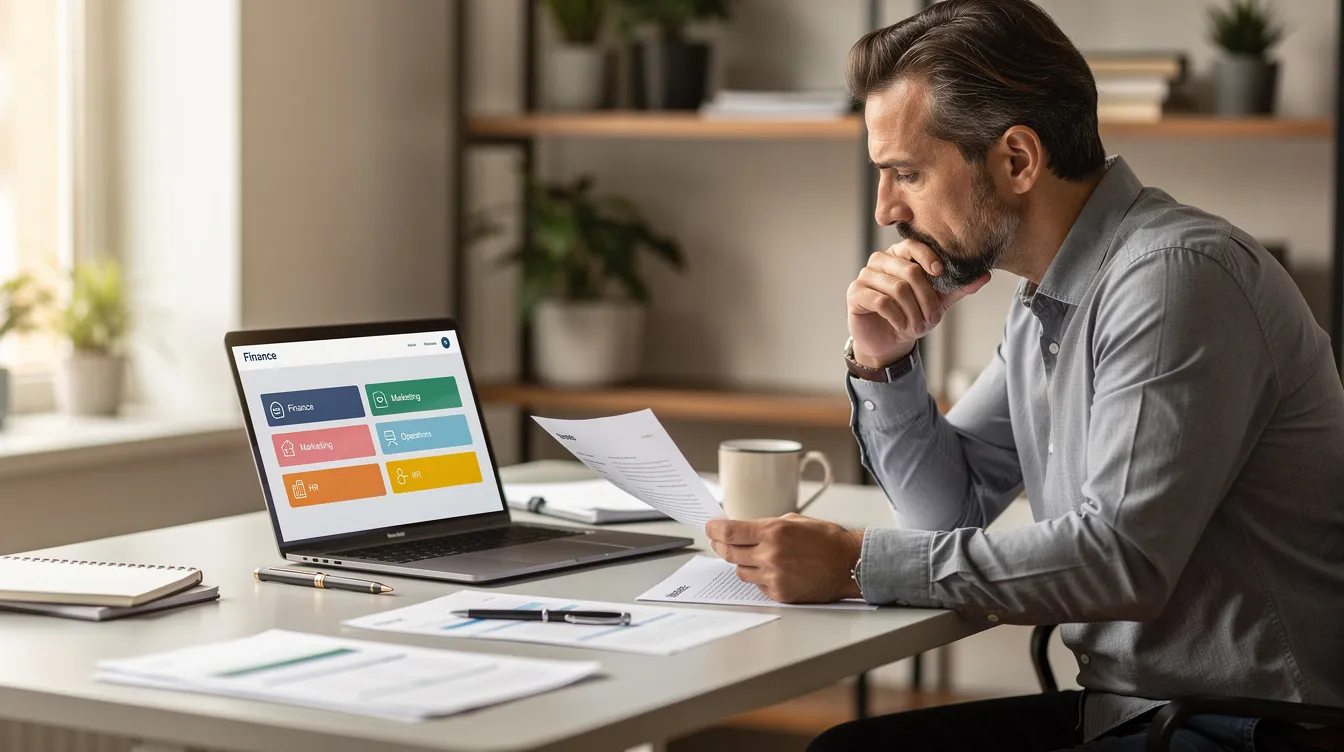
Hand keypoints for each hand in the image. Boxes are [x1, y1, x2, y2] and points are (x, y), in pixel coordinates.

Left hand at [706, 514, 864, 603]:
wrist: (849, 564)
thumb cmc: (826, 540)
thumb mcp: (794, 521)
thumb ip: (765, 525)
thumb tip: (741, 529)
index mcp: (773, 532)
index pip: (729, 533)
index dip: (714, 530)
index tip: (710, 528)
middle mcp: (770, 555)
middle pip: (729, 553)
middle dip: (721, 545)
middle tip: (719, 541)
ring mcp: (774, 577)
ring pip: (740, 571)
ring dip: (742, 562)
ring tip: (755, 555)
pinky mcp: (779, 593)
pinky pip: (757, 585)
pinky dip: (759, 577)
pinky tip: (772, 570)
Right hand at [846, 240, 990, 367]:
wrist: (889, 341)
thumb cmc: (912, 315)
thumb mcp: (939, 301)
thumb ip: (958, 287)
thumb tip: (985, 275)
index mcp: (900, 254)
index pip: (914, 245)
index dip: (928, 257)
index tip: (941, 272)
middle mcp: (881, 260)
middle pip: (909, 270)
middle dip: (926, 298)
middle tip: (933, 319)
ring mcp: (865, 275)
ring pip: (897, 288)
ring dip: (913, 312)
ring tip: (918, 326)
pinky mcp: (855, 293)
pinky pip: (880, 301)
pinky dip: (897, 317)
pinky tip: (901, 326)